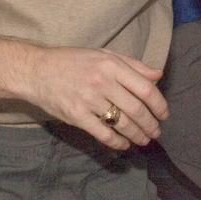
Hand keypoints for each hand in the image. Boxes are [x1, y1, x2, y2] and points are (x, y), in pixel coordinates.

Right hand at [23, 47, 168, 149]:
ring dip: (137, 135)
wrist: (36, 70)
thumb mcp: (103, 55)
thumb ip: (132, 65)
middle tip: (156, 132)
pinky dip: (117, 142)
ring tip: (143, 140)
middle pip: (136, 109)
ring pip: (122, 124)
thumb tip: (158, 76)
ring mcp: (89, 100)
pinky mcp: (77, 116)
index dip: (159, 104)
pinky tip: (123, 145)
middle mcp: (102, 82)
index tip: (164, 114)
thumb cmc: (72, 61)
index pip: (145, 88)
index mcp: (111, 65)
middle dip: (150, 124)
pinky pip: (103, 133)